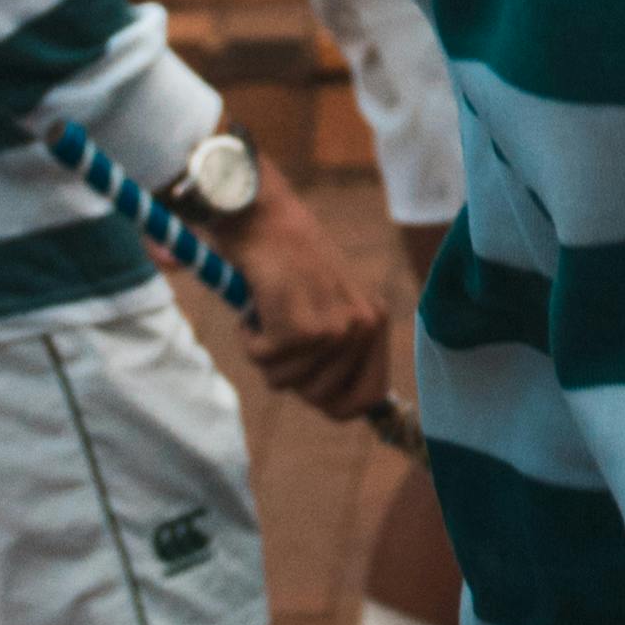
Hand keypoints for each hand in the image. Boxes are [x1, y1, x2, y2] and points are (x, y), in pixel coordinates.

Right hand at [210, 155, 390, 419]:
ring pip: (285, 382)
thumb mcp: (329, 305)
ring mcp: (332, 330)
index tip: (310, 390)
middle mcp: (362, 326)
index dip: (334, 405)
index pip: (368, 398)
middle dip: (290, 373)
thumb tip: (347, 410)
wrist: (264, 214)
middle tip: (281, 331)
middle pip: (320, 399)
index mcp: (375, 321)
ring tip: (270, 310)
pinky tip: (257, 304)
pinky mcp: (298, 330)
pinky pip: (262, 361)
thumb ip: (340, 352)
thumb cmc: (288, 260)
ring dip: (266, 353)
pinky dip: (249, 337)